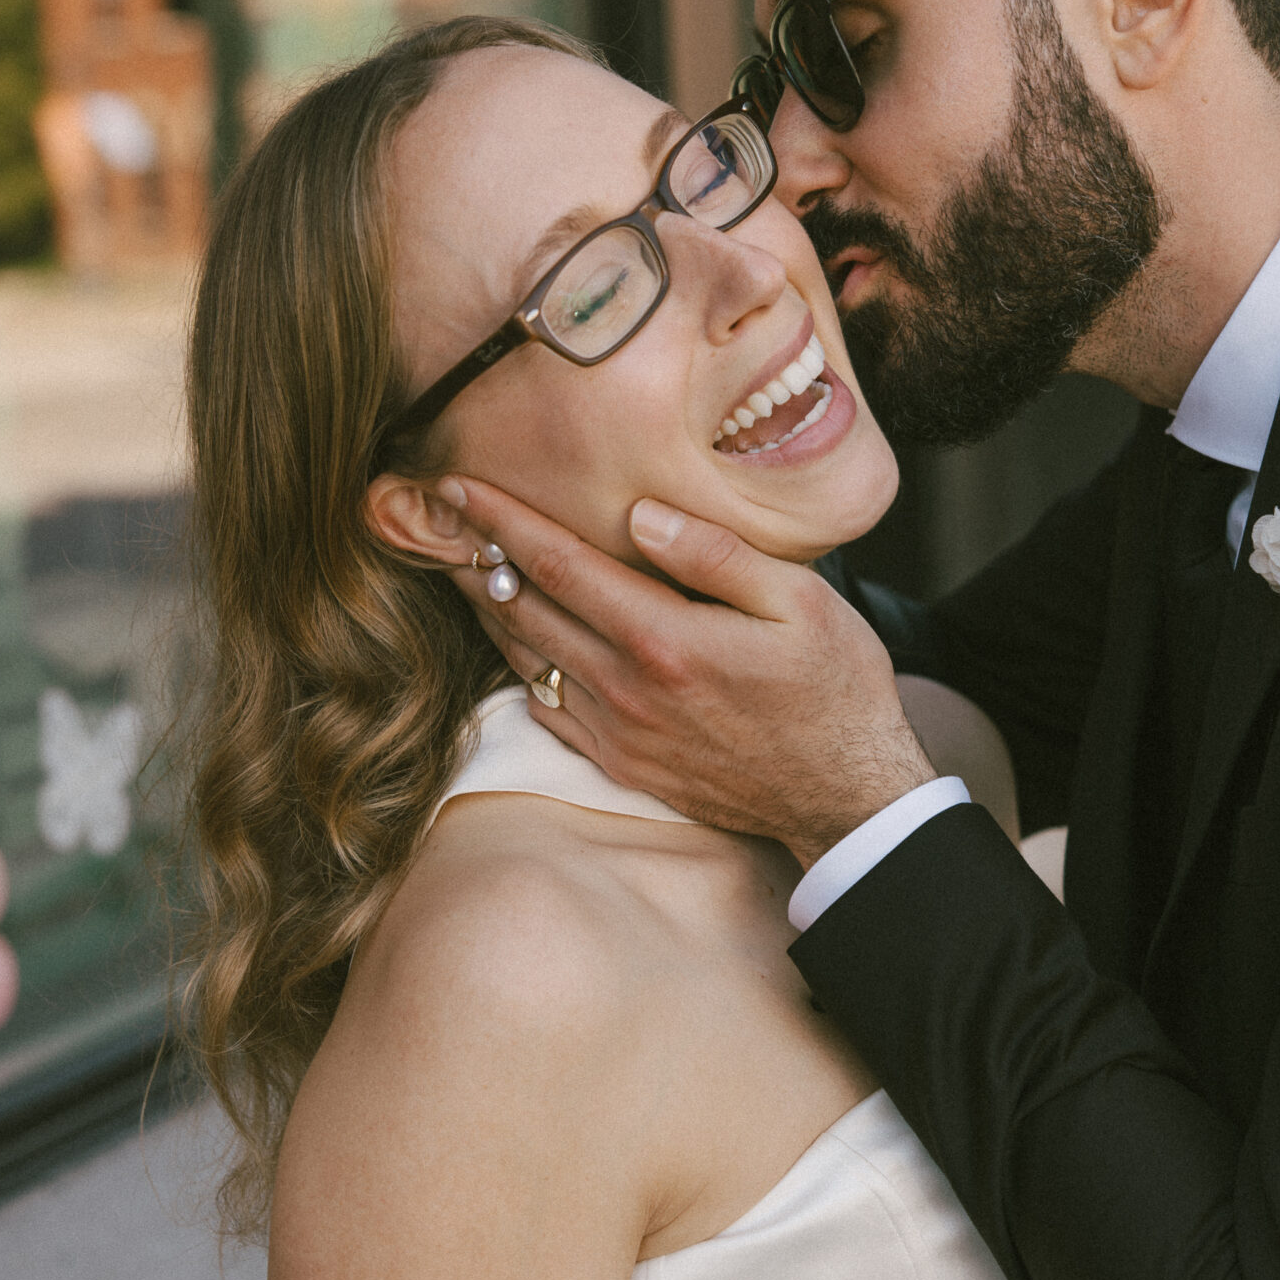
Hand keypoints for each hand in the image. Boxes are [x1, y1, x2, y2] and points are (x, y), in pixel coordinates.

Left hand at [441, 478, 935, 865]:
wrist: (844, 795)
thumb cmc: (834, 688)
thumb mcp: (801, 601)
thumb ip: (715, 555)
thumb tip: (641, 515)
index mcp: (665, 640)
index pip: (559, 565)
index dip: (502, 521)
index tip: (457, 484)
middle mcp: (627, 689)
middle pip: (523, 611)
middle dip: (474, 557)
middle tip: (436, 517)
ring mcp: (618, 733)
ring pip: (526, 659)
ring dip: (489, 609)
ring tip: (463, 564)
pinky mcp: (622, 763)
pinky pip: (548, 707)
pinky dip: (521, 665)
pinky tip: (517, 638)